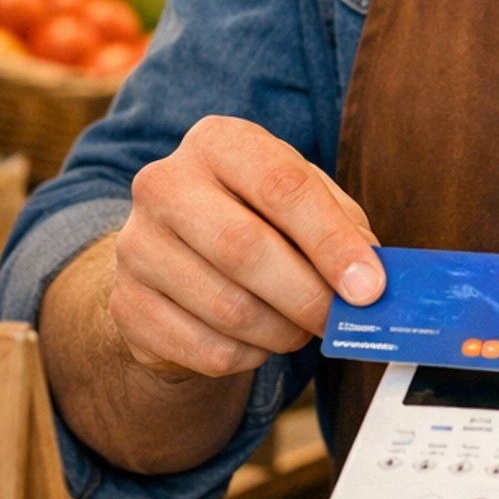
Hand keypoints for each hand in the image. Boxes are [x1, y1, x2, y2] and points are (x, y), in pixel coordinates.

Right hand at [111, 115, 385, 377]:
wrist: (177, 255)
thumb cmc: (258, 218)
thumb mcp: (304, 202)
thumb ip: (342, 229)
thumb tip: (372, 279)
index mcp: (218, 142)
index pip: (281, 186)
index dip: (331, 242)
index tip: (370, 286)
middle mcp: (164, 184)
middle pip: (246, 248)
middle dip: (308, 295)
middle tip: (340, 320)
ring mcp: (135, 245)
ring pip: (228, 308)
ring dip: (283, 331)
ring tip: (299, 327)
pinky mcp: (126, 304)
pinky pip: (206, 349)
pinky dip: (249, 356)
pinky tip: (257, 339)